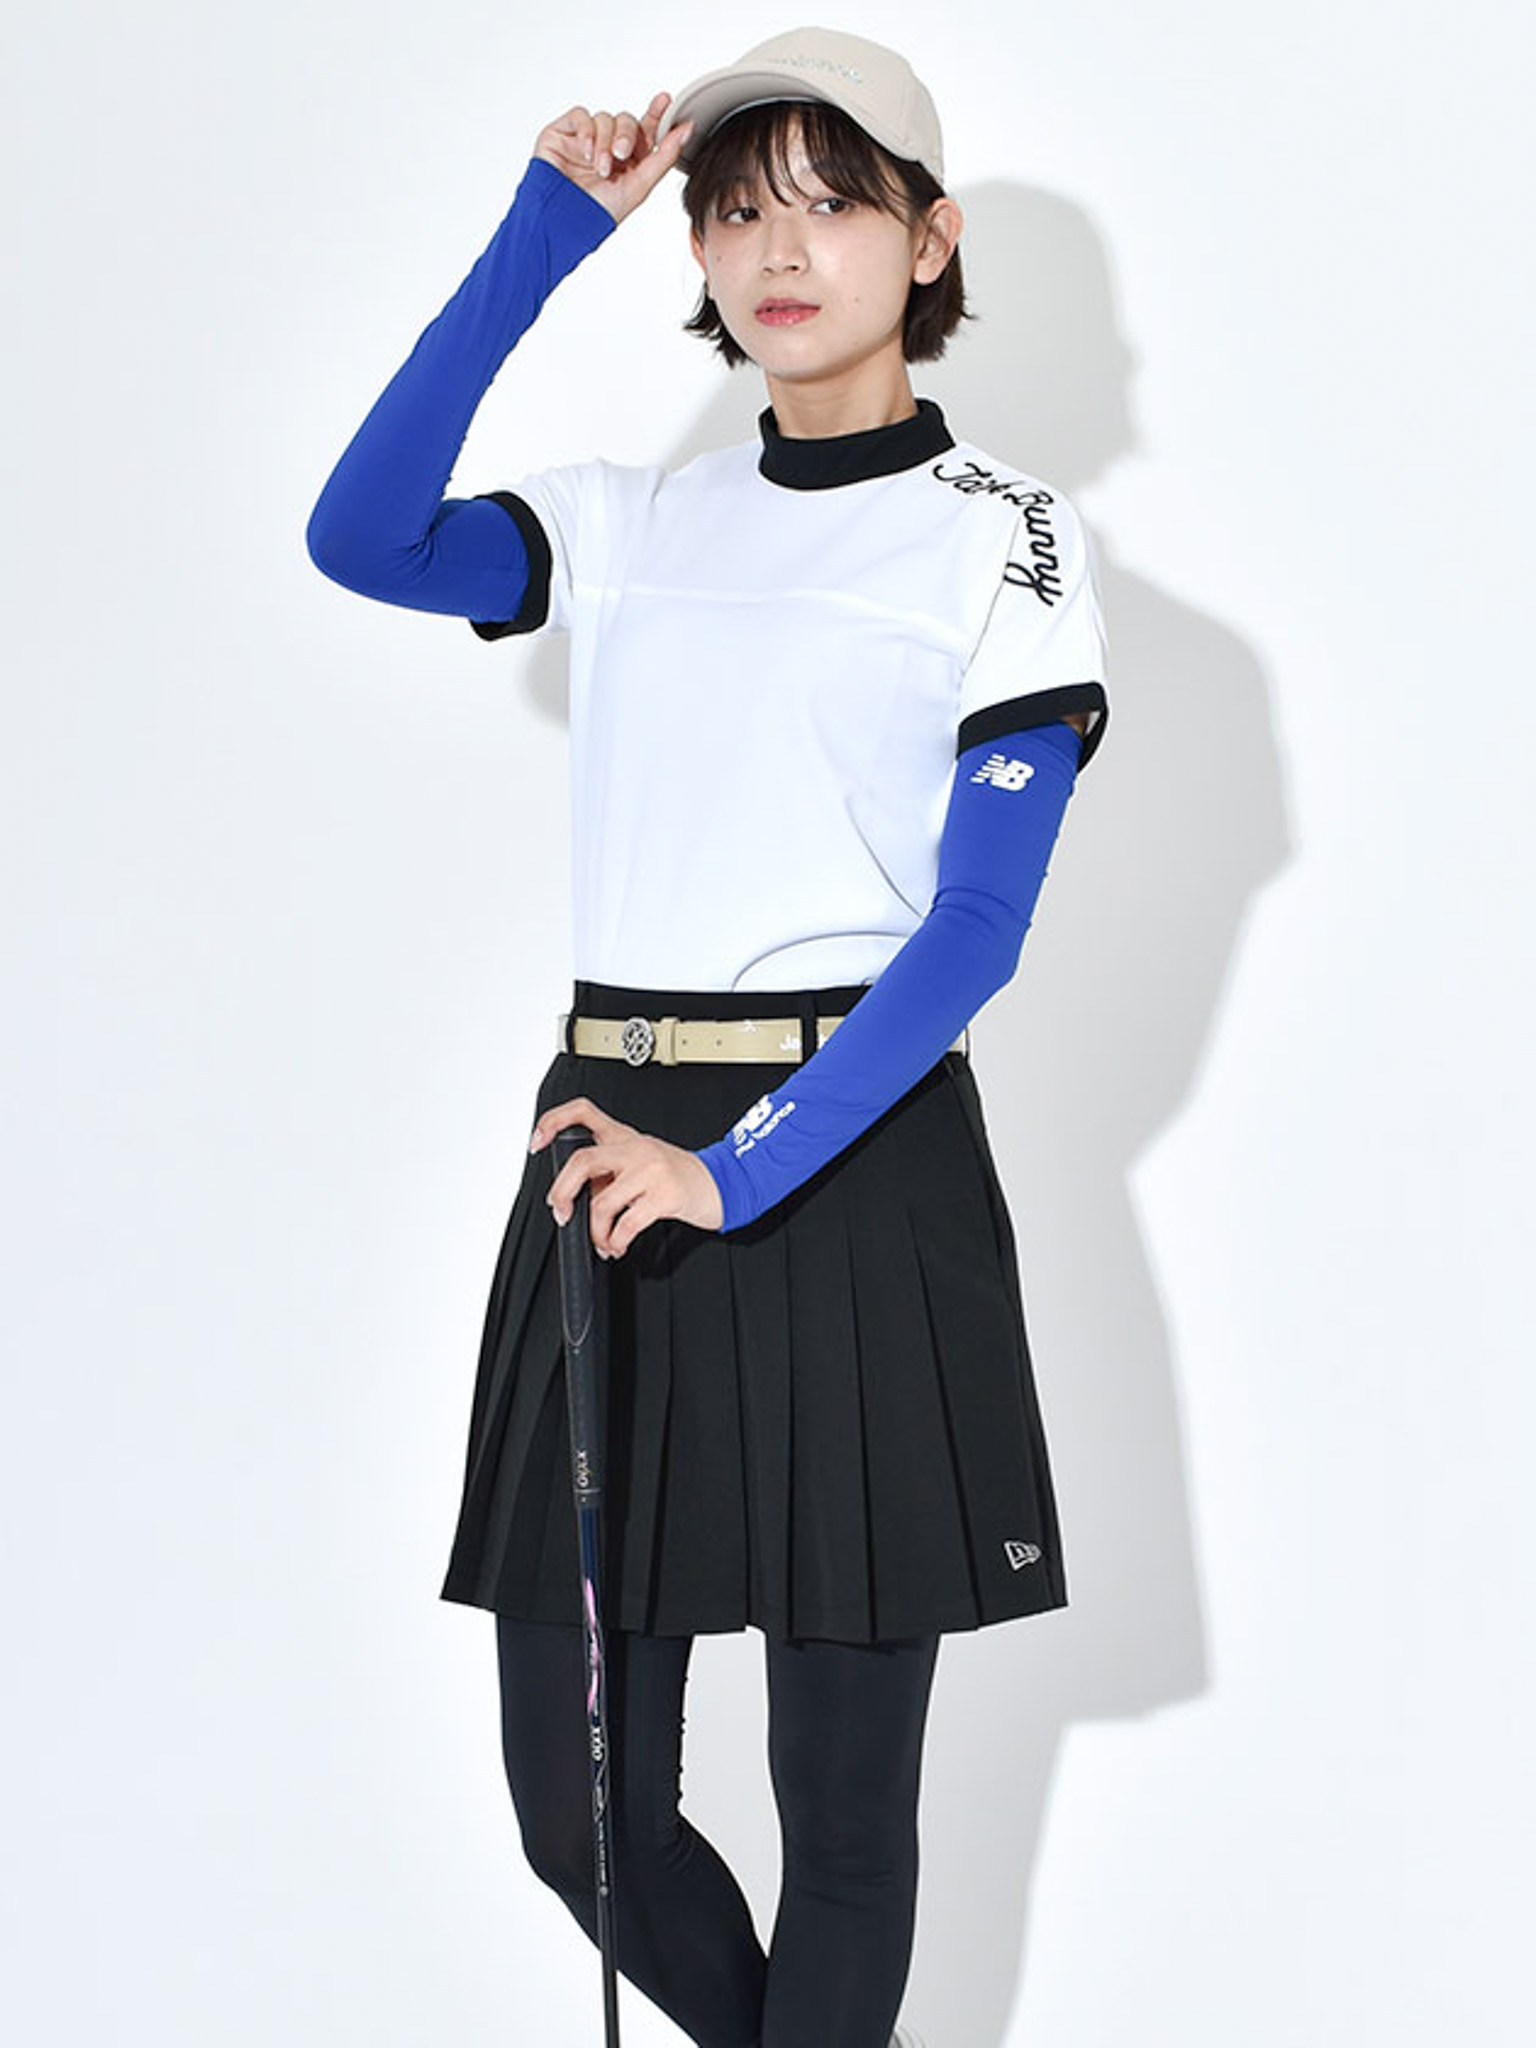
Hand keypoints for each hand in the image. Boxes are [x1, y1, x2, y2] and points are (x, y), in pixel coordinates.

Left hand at [531, 1095, 723, 1255]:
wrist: (723, 1183)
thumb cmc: (679, 1175)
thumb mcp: (643, 1161)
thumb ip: (611, 1170)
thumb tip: (578, 1198)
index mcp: (625, 1136)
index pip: (583, 1112)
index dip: (554, 1122)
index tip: (537, 1142)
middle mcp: (635, 1147)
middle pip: (582, 1160)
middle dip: (562, 1192)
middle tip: (562, 1212)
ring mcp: (650, 1169)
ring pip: (602, 1202)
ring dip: (596, 1232)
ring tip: (603, 1241)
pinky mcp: (665, 1195)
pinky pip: (627, 1223)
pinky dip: (616, 1241)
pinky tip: (618, 1244)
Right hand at [534, 93, 692, 224]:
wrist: (563, 220)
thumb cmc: (599, 211)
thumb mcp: (640, 185)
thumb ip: (664, 156)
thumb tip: (687, 129)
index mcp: (628, 160)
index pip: (645, 129)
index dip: (656, 114)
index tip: (666, 100)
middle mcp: (607, 146)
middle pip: (626, 121)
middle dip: (627, 135)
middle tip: (622, 155)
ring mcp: (585, 139)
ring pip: (604, 118)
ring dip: (605, 142)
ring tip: (600, 168)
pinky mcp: (563, 133)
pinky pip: (581, 116)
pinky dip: (586, 132)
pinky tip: (586, 153)